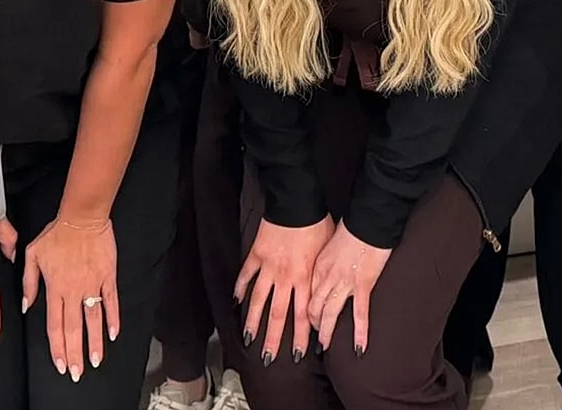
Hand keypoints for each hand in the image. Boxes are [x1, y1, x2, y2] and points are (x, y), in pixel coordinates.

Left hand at [22, 216, 117, 380]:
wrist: (82, 216)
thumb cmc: (57, 233)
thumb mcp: (33, 254)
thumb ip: (28, 282)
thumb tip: (25, 305)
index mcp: (54, 287)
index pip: (54, 325)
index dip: (57, 346)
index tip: (60, 363)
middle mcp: (73, 290)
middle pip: (74, 328)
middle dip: (74, 353)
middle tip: (76, 372)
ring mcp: (92, 285)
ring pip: (93, 320)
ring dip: (94, 343)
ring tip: (94, 361)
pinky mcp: (108, 276)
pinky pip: (111, 301)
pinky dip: (113, 319)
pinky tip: (113, 334)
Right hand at [234, 216, 332, 365]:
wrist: (297, 202)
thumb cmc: (318, 224)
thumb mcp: (327, 254)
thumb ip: (321, 276)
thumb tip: (322, 295)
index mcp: (306, 278)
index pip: (303, 315)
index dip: (301, 337)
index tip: (300, 355)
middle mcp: (286, 277)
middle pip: (278, 315)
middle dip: (274, 339)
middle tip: (269, 359)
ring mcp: (268, 267)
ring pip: (259, 300)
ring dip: (254, 322)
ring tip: (249, 340)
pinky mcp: (256, 254)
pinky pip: (246, 276)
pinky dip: (239, 289)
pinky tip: (235, 303)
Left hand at [307, 224, 393, 352]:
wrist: (367, 220)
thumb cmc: (350, 227)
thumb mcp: (328, 242)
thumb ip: (324, 257)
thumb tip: (323, 263)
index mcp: (317, 266)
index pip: (305, 295)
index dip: (304, 311)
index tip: (306, 321)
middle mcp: (326, 277)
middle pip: (313, 307)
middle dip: (311, 327)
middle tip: (311, 340)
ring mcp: (343, 283)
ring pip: (330, 313)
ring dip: (326, 332)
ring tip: (325, 347)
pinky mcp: (362, 285)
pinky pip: (359, 313)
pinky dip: (359, 332)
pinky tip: (358, 347)